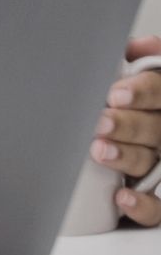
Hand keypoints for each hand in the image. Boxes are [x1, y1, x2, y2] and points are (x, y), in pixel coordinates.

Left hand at [91, 35, 160, 227]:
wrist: (120, 136)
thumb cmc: (126, 105)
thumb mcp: (138, 78)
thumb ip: (142, 61)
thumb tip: (135, 46)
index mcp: (158, 101)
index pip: (160, 90)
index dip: (142, 92)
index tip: (116, 94)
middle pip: (154, 128)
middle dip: (127, 125)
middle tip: (100, 122)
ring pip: (150, 161)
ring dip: (126, 156)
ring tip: (99, 150)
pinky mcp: (158, 197)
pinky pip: (159, 208)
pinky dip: (143, 205)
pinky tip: (123, 197)